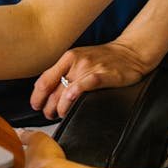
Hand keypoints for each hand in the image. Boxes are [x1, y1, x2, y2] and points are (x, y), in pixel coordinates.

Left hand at [30, 41, 153, 119]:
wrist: (131, 52)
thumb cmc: (104, 59)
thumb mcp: (80, 59)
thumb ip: (64, 72)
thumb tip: (45, 91)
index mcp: (68, 58)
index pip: (44, 79)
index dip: (37, 96)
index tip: (36, 106)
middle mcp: (76, 62)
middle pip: (53, 90)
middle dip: (48, 107)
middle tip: (49, 115)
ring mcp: (90, 68)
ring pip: (66, 92)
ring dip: (60, 108)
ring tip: (60, 115)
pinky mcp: (104, 75)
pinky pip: (85, 85)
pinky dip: (74, 95)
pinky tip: (70, 103)